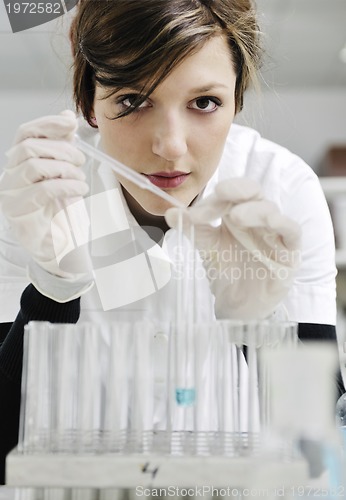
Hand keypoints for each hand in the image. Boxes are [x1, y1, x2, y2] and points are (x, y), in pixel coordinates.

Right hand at [0, 110, 91, 300]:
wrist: (59, 246)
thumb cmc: (60, 210)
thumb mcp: (64, 174)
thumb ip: (63, 147)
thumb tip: (68, 118)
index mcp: (19, 162)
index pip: (26, 133)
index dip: (48, 124)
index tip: (71, 124)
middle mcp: (9, 176)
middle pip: (29, 148)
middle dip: (61, 150)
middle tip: (81, 161)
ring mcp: (10, 194)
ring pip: (35, 166)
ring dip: (65, 169)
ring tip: (80, 180)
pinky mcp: (18, 212)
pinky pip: (43, 189)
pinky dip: (66, 186)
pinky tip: (78, 190)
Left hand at [165, 178, 300, 319]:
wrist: (239, 306)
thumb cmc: (227, 271)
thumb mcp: (207, 247)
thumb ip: (193, 229)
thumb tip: (170, 213)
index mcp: (236, 212)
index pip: (228, 196)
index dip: (212, 201)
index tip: (194, 215)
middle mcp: (256, 217)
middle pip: (253, 192)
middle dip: (237, 190)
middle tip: (221, 193)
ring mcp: (274, 232)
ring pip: (270, 210)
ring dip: (254, 210)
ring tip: (236, 217)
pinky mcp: (289, 251)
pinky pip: (292, 231)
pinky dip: (284, 224)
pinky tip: (273, 222)